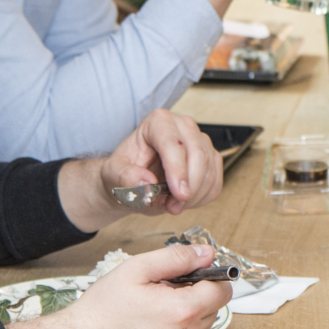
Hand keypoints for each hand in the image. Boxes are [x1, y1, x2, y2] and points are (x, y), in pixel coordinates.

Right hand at [17, 243, 233, 328]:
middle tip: (162, 297)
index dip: (209, 279)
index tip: (192, 278)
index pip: (222, 290)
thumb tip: (206, 254)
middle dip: (193, 299)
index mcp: (183, 311)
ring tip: (154, 318)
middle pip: (212, 310)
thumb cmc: (102, 310)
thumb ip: (177, 258)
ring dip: (187, 321)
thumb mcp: (137, 269)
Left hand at [101, 109, 224, 215]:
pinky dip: (202, 198)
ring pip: (210, 169)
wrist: (133, 180)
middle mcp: (182, 126)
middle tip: (173, 206)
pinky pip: (216, 182)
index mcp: (158, 122)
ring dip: (195, 195)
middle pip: (198, 154)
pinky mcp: (211, 158)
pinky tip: (184, 202)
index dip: (178, 170)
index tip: (178, 194)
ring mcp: (200, 141)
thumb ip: (124, 176)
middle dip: (189, 186)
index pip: (173, 142)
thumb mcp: (112, 174)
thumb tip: (145, 181)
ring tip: (172, 206)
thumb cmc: (124, 172)